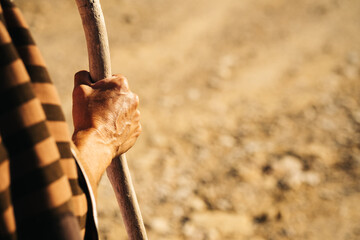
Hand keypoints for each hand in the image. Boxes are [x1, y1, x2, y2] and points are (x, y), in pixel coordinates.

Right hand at [72, 71, 140, 185]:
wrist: (95, 144)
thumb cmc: (86, 115)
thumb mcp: (79, 89)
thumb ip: (83, 75)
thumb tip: (86, 73)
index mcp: (121, 85)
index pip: (114, 79)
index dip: (103, 86)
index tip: (96, 94)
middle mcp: (133, 98)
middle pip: (120, 96)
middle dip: (111, 100)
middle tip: (96, 110)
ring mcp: (136, 115)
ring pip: (125, 111)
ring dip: (116, 114)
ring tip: (101, 123)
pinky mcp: (137, 130)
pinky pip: (128, 125)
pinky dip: (120, 128)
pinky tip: (108, 132)